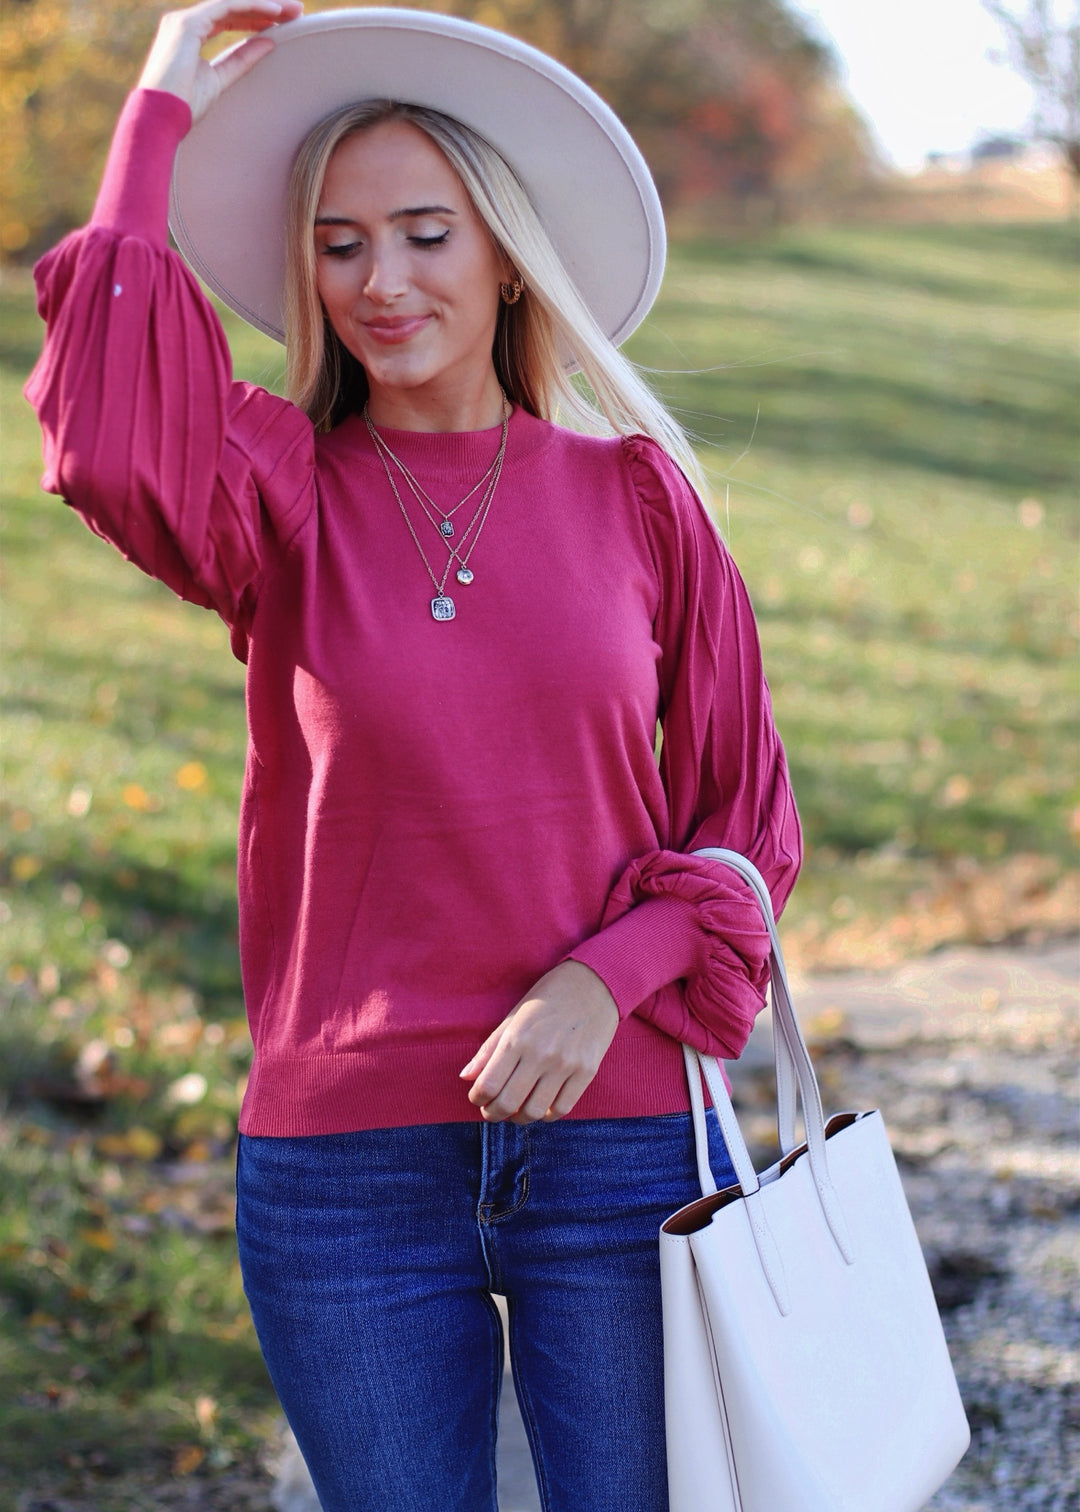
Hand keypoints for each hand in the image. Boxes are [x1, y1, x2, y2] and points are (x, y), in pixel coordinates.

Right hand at [137, 0, 303, 122]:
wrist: (159, 117)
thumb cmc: (184, 105)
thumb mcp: (220, 79)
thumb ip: (242, 60)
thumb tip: (268, 43)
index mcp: (190, 34)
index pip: (228, 19)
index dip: (256, 19)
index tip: (283, 24)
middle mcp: (185, 21)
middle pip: (232, 7)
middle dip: (265, 8)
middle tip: (296, 12)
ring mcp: (184, 20)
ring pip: (232, 3)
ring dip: (264, 4)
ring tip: (292, 10)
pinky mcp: (187, 24)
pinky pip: (226, 7)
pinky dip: (251, 6)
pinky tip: (275, 11)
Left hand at [460, 961, 618, 1124]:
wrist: (595, 983)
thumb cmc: (549, 996)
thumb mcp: (515, 1016)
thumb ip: (490, 1048)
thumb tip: (466, 1077)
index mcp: (517, 1038)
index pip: (488, 1084)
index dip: (477, 1098)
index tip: (478, 1097)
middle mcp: (540, 1054)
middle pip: (508, 1103)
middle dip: (493, 1113)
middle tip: (492, 1110)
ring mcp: (565, 1065)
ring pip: (534, 1111)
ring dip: (519, 1118)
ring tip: (515, 1111)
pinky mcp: (587, 1072)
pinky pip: (562, 1108)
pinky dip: (547, 1115)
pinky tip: (541, 1106)